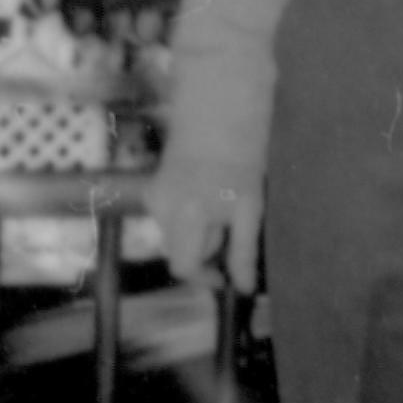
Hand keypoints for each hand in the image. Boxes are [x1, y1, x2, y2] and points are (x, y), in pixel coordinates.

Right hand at [146, 156, 262, 292]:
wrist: (219, 113)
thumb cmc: (241, 159)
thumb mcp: (250, 208)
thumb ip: (243, 251)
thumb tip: (243, 289)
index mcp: (187, 216)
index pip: (183, 267)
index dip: (204, 277)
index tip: (224, 276)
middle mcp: (162, 209)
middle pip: (176, 254)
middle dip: (202, 252)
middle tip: (229, 230)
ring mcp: (153, 198)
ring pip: (172, 237)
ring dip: (194, 234)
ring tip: (219, 205)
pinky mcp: (152, 188)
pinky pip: (167, 219)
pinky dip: (184, 218)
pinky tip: (203, 195)